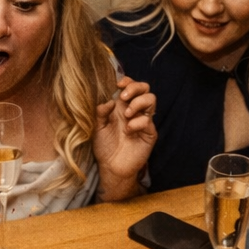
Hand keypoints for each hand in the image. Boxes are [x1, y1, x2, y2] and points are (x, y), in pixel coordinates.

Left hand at [92, 76, 156, 198]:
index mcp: (122, 107)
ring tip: (127, 114)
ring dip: (138, 103)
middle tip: (123, 96)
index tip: (118, 84)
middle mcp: (135, 111)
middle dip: (135, 87)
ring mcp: (143, 121)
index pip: (131, 87)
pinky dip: (138, 122)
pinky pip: (148, 121)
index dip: (127, 81)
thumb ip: (100, 113)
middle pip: (144, 89)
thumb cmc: (104, 147)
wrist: (111, 167)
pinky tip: (129, 129)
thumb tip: (109, 101)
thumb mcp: (97, 127)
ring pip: (151, 100)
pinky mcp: (149, 134)